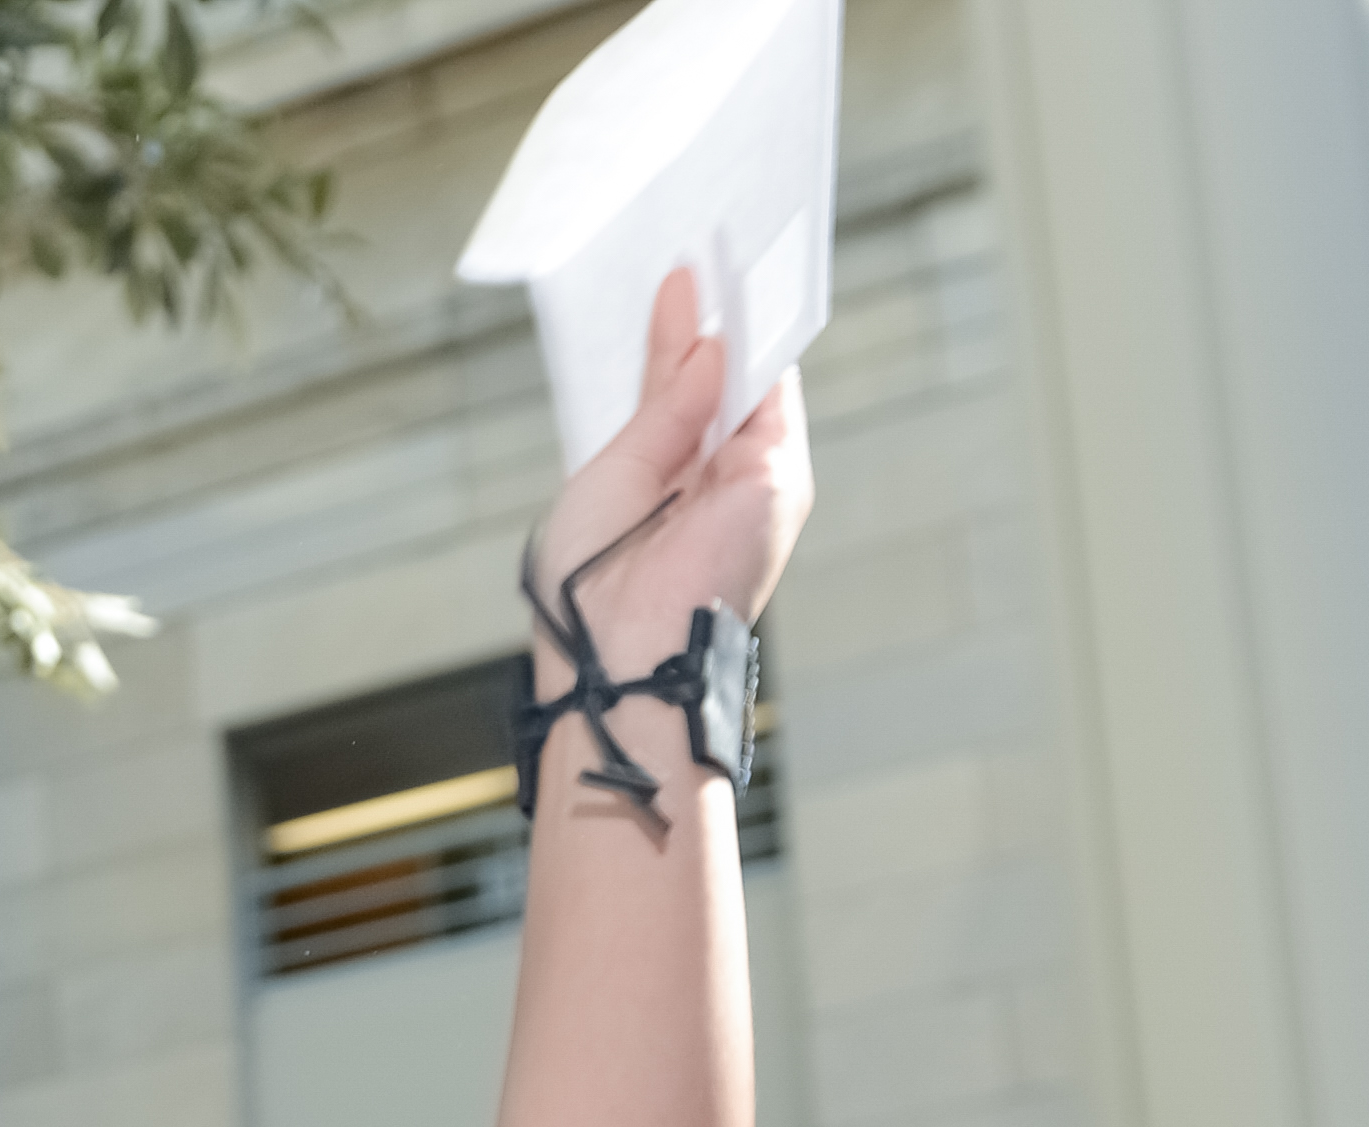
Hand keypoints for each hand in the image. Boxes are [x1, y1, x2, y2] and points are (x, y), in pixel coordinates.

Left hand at [527, 267, 812, 689]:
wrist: (621, 646)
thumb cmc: (592, 584)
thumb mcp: (610, 476)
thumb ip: (662, 412)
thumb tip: (708, 348)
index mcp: (661, 484)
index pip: (672, 393)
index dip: (674, 338)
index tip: (674, 279)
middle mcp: (711, 478)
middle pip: (718, 378)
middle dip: (712, 316)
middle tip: (703, 239)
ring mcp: (750, 475)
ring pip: (753, 376)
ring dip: (740, 313)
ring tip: (721, 239)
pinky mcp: (777, 474)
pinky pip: (775, 389)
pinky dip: (764, 338)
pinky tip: (743, 287)